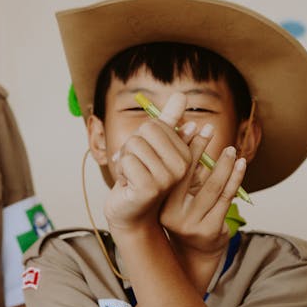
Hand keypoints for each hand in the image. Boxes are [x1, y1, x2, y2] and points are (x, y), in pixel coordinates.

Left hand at [104, 93, 194, 230]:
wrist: (130, 211)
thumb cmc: (141, 177)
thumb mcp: (154, 147)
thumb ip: (169, 122)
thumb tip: (182, 96)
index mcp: (185, 154)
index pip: (155, 124)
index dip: (142, 138)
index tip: (145, 158)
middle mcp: (181, 166)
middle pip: (144, 131)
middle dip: (131, 147)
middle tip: (136, 167)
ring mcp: (167, 178)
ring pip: (134, 145)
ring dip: (125, 160)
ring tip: (132, 176)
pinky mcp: (150, 188)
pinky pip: (126, 161)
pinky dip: (121, 172)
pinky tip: (128, 185)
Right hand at [160, 125, 246, 284]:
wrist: (193, 252)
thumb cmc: (184, 214)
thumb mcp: (175, 192)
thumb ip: (177, 166)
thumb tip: (180, 127)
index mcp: (159, 202)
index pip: (173, 168)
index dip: (183, 146)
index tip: (191, 126)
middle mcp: (173, 214)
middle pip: (189, 174)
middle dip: (200, 148)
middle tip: (209, 128)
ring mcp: (192, 223)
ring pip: (213, 186)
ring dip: (223, 164)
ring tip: (230, 149)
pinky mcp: (211, 229)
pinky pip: (226, 198)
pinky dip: (235, 178)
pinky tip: (241, 164)